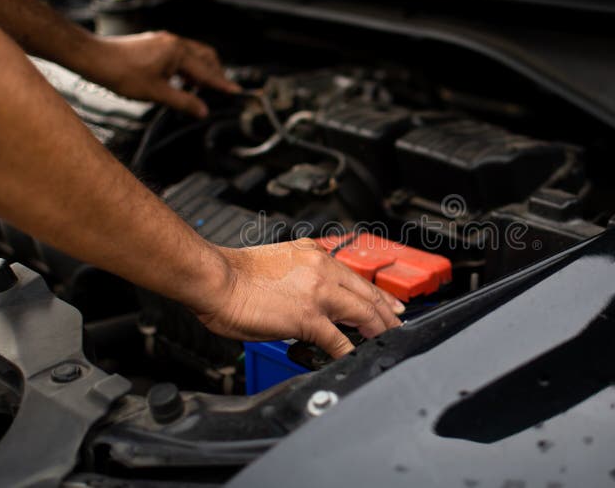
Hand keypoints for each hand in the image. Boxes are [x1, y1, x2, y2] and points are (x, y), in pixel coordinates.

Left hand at [85, 31, 240, 117]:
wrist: (94, 58)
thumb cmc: (120, 72)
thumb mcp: (156, 93)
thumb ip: (183, 101)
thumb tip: (202, 110)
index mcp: (178, 52)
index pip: (207, 72)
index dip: (222, 84)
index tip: (235, 92)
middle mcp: (174, 43)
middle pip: (207, 57)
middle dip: (215, 74)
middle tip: (218, 92)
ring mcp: (164, 42)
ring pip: (194, 55)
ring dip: (200, 72)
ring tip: (197, 91)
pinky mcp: (155, 45)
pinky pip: (180, 55)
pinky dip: (187, 68)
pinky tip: (180, 82)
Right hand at [193, 239, 404, 358]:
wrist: (216, 279)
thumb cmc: (236, 274)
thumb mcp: (280, 263)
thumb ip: (301, 277)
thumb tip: (308, 298)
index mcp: (314, 256)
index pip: (354, 276)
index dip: (376, 292)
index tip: (389, 302)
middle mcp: (322, 269)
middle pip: (366, 293)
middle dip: (387, 310)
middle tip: (398, 322)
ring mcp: (318, 293)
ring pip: (362, 312)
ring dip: (378, 329)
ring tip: (388, 339)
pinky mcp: (309, 316)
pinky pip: (338, 339)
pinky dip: (349, 351)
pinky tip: (356, 358)